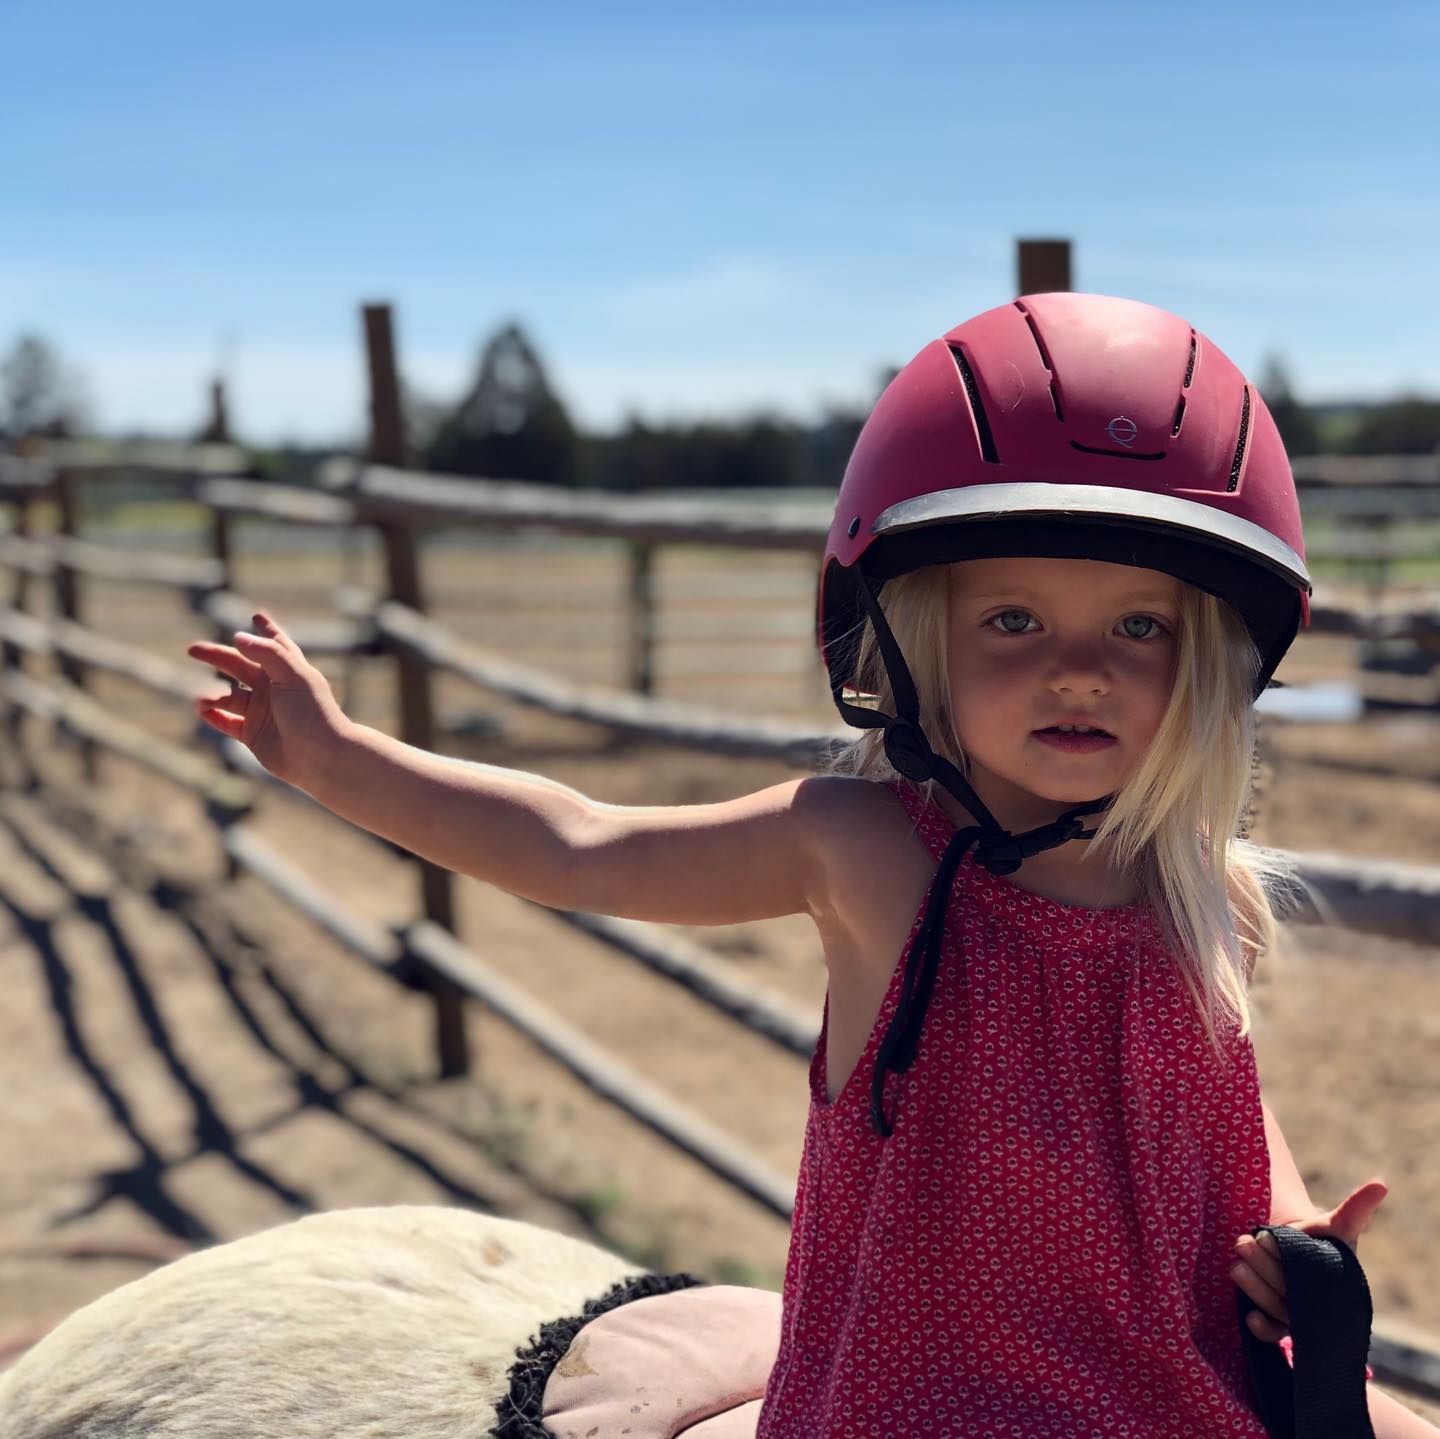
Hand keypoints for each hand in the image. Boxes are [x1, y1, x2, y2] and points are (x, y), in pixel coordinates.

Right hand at [186, 610, 350, 785]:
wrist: (321, 757)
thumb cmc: (312, 713)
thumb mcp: (294, 676)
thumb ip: (268, 653)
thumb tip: (238, 637)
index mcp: (287, 670)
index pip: (274, 644)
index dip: (266, 630)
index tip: (257, 616)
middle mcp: (273, 689)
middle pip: (238, 666)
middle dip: (216, 656)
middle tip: (192, 649)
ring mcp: (262, 712)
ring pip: (229, 696)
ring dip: (212, 694)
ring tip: (203, 698)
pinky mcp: (253, 735)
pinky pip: (227, 722)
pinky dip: (213, 716)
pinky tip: (203, 710)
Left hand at [1229, 1178, 1387, 1342]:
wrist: (1296, 1251)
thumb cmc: (1320, 1240)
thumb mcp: (1336, 1225)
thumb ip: (1355, 1209)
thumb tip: (1381, 1184)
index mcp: (1340, 1283)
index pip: (1317, 1278)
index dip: (1286, 1256)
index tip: (1266, 1237)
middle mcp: (1322, 1305)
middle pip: (1290, 1291)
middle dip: (1263, 1264)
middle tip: (1243, 1241)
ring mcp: (1301, 1316)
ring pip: (1276, 1306)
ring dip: (1253, 1284)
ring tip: (1237, 1261)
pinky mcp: (1280, 1324)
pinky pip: (1272, 1333)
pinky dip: (1261, 1327)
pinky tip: (1250, 1314)